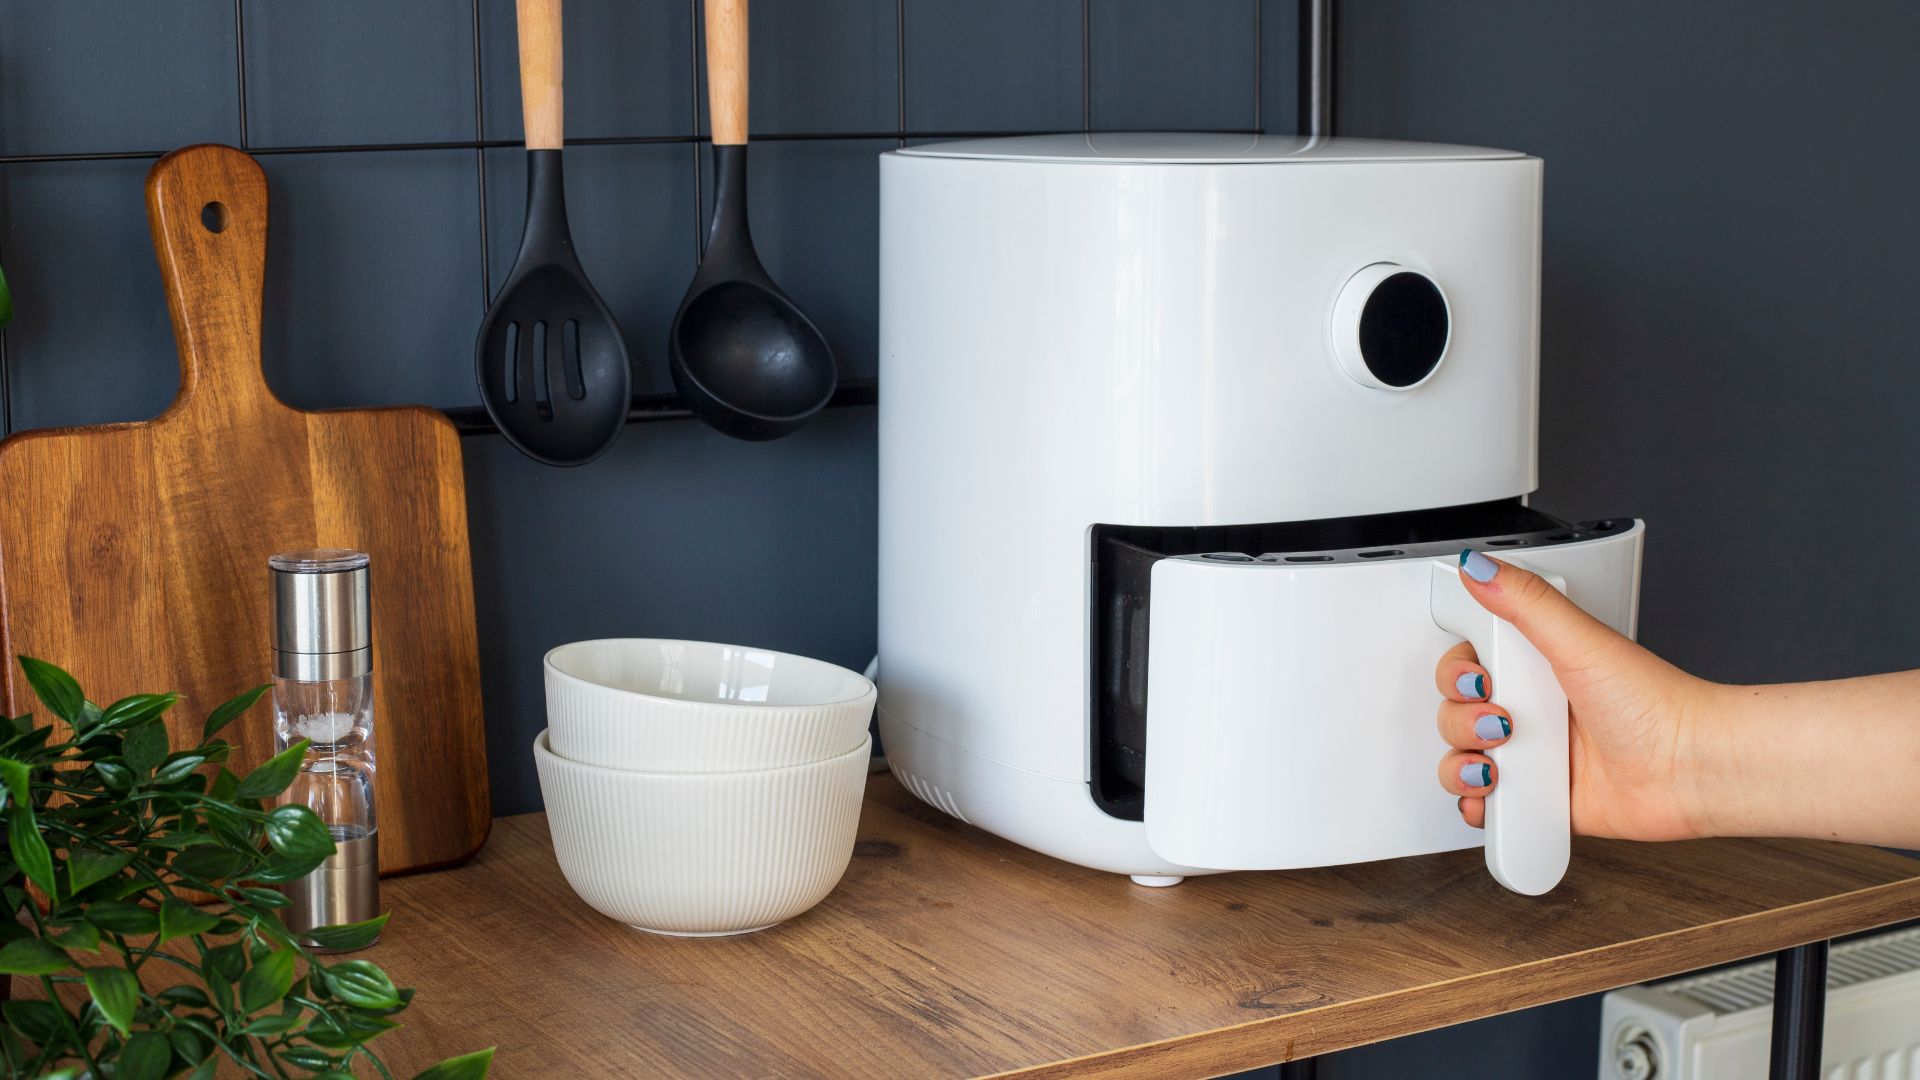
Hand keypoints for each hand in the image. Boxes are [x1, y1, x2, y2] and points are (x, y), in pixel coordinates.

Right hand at [1435, 549, 1715, 840]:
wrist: (1691, 770)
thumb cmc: (1656, 706)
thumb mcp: (1581, 641)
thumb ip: (1525, 601)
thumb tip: (1478, 565)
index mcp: (1537, 665)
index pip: (1467, 663)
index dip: (1458, 674)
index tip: (1480, 678)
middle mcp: (1531, 708)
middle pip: (1455, 711)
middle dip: (1461, 720)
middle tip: (1501, 720)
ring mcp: (1534, 756)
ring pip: (1461, 758)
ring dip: (1463, 763)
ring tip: (1498, 763)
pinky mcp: (1540, 799)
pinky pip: (1487, 803)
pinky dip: (1478, 803)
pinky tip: (1493, 794)